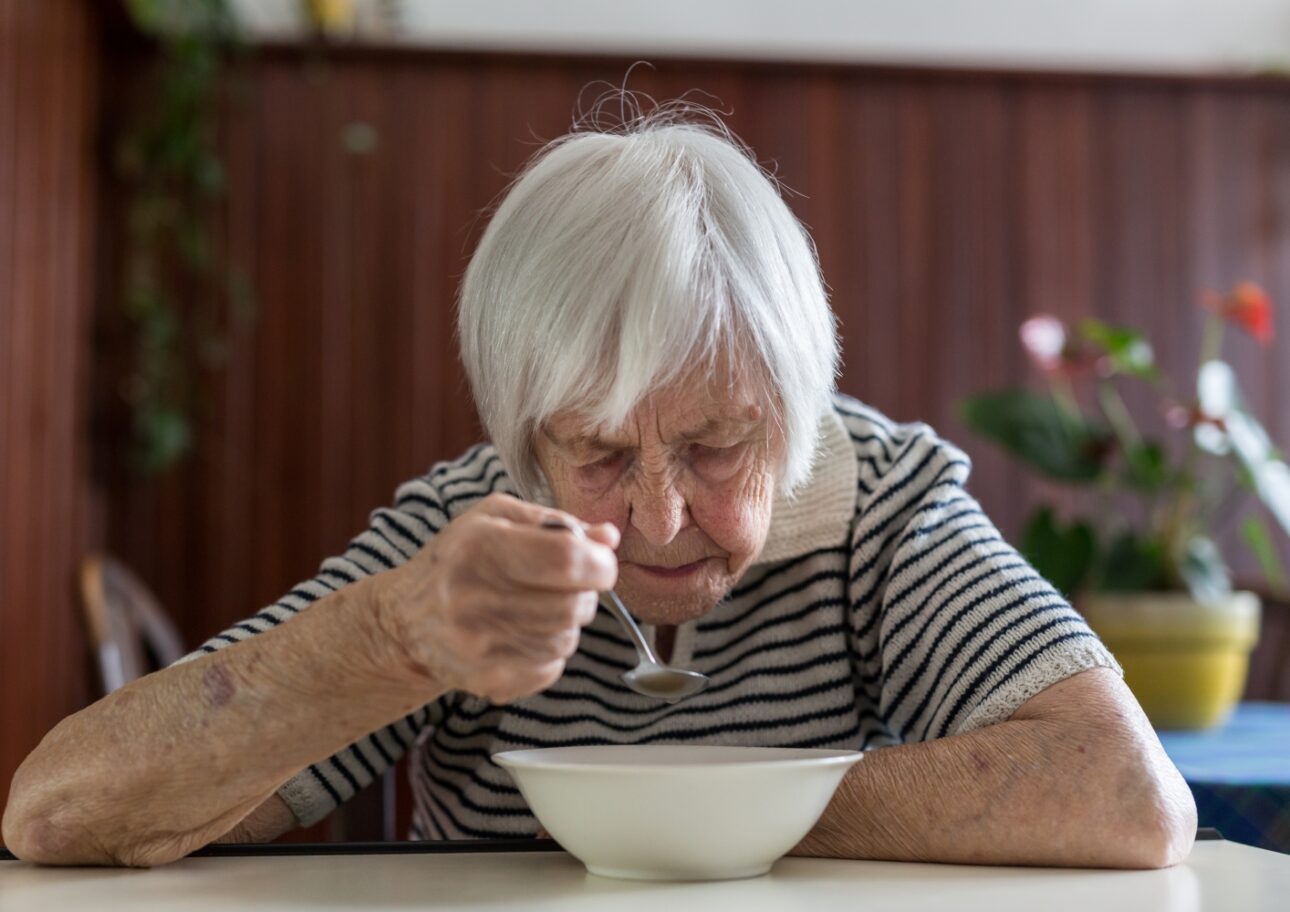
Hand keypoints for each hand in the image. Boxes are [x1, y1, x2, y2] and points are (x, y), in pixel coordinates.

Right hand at [374, 493, 618, 702]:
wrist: (405, 621)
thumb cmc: (458, 559)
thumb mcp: (498, 518)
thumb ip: (558, 523)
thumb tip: (609, 538)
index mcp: (481, 546)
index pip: (568, 560)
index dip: (599, 563)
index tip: (599, 562)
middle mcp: (475, 597)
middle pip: (574, 604)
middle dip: (584, 593)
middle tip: (563, 585)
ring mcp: (479, 645)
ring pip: (567, 638)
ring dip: (565, 623)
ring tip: (535, 607)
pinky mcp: (486, 680)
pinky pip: (552, 668)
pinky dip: (549, 651)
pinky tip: (522, 634)